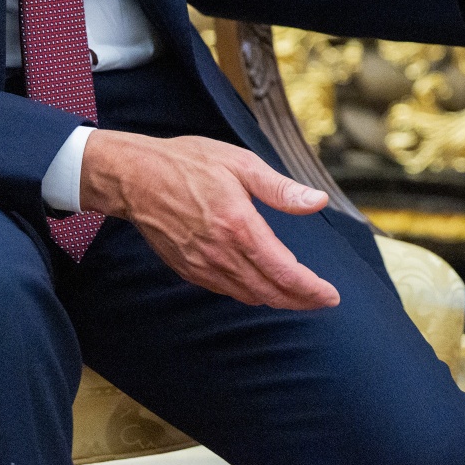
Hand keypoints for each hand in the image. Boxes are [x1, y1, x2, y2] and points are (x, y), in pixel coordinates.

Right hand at [78, 129, 339, 308]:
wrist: (134, 177)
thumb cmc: (187, 163)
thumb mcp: (241, 164)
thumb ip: (281, 189)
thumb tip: (317, 201)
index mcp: (239, 226)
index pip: (283, 271)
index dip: (310, 289)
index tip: (330, 296)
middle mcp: (220, 253)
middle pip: (269, 292)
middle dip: (300, 301)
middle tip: (322, 300)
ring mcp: (202, 265)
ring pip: (248, 296)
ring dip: (276, 300)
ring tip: (298, 296)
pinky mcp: (188, 269)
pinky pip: (226, 291)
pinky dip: (249, 293)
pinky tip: (260, 285)